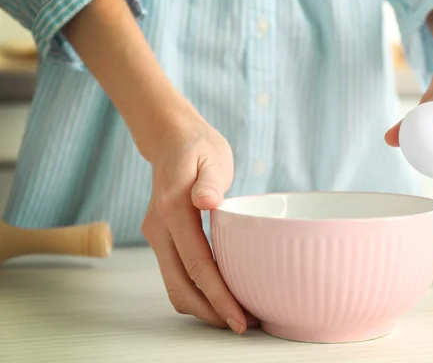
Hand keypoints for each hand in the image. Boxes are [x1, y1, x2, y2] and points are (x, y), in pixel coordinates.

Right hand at [141, 113, 257, 333]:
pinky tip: (219, 294)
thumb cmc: (198, 147)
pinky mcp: (162, 238)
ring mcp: (157, 235)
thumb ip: (210, 180)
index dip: (219, 297)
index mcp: (174, 210)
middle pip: (182, 287)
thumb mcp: (212, 156)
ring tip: (236, 314)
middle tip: (244, 325)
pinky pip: (176, 275)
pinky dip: (195, 292)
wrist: (171, 139)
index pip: (199, 265)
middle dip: (211, 313)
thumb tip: (208, 202)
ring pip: (175, 287)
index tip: (241, 318)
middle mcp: (159, 229)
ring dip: (202, 307)